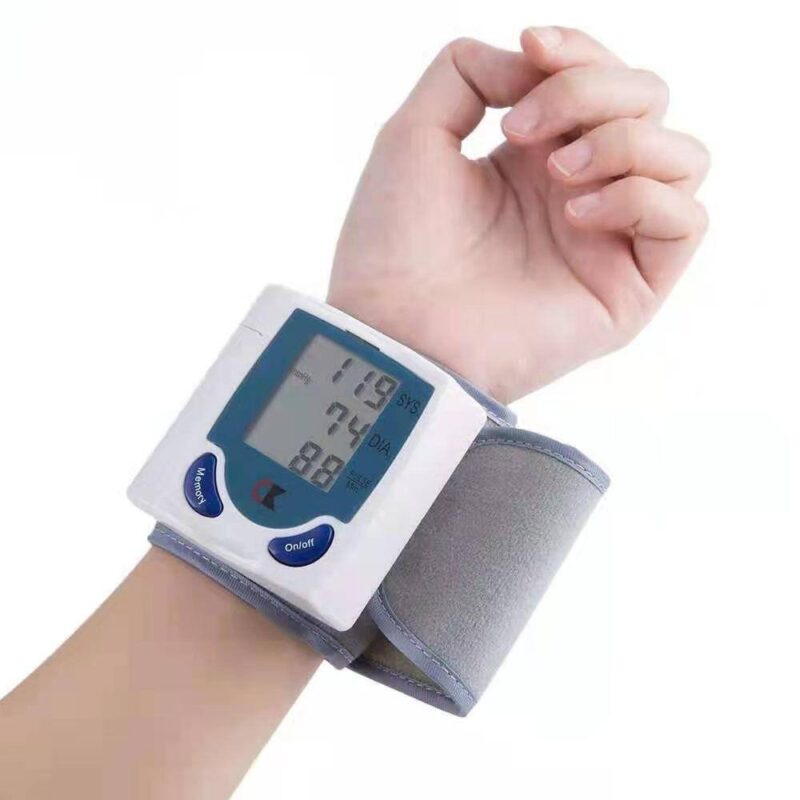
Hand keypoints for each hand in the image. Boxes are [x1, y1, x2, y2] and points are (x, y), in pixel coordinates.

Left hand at [328, 27, 708, 402]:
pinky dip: (641, 197)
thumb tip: (533, 63)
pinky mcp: (629, 290)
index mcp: (536, 157)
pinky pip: (686, 221)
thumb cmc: (394, 242)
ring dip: (623, 140)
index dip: (579, 50)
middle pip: (649, 102)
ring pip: (684, 156)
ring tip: (557, 175)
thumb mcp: (415, 132)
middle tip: (522, 131)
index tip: (531, 47)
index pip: (602, 79)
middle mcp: (581, 193)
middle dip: (592, 90)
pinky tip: (577, 214)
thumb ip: (467, 72)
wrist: (396, 326)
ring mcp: (608, 241)